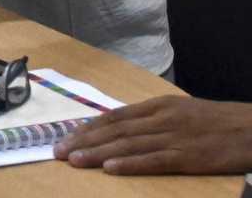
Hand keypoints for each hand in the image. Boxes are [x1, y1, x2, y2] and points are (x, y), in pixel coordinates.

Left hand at [56, 95, 251, 174]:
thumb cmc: (219, 122)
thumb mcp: (182, 112)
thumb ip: (153, 120)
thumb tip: (123, 129)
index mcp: (159, 106)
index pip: (114, 116)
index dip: (88, 128)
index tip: (65, 137)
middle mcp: (161, 119)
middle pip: (115, 130)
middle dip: (83, 141)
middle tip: (57, 151)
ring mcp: (175, 137)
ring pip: (128, 145)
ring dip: (97, 153)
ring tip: (73, 161)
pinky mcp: (190, 157)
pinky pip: (155, 160)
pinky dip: (130, 164)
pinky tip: (110, 169)